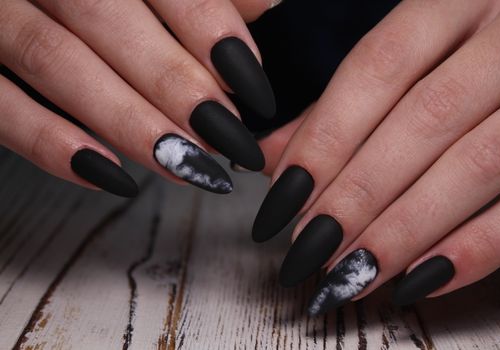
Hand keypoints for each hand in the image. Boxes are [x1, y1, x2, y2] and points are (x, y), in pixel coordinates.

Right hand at [0, 0, 277, 196]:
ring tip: (188, 166)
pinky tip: (111, 176)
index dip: (209, 29)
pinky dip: (50, 144)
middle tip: (229, 137)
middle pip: (108, 19)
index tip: (253, 86)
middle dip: (176, 84)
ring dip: (128, 121)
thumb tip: (266, 6)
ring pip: (56, 62)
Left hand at [252, 0, 499, 314]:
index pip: (378, 66)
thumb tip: (272, 157)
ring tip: (352, 272)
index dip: (325, 136)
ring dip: (405, 228)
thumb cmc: (473, 57)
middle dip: (358, 192)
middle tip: (310, 246)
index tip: (284, 197)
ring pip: (478, 162)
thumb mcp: (415, 58)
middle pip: (424, 118)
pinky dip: (476, 248)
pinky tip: (419, 280)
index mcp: (458, 2)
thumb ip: (344, 103)